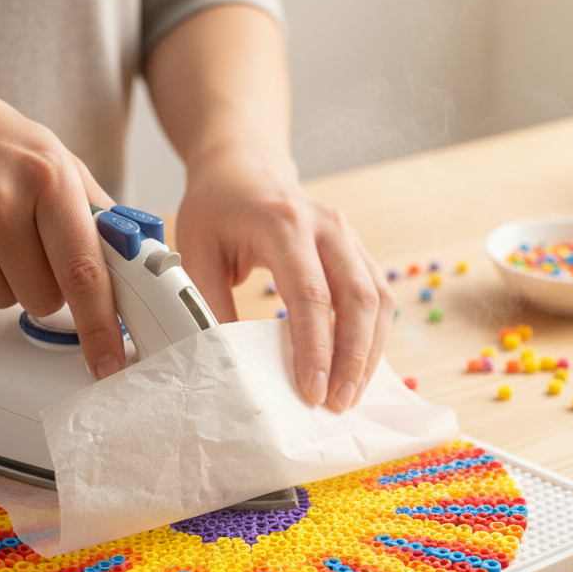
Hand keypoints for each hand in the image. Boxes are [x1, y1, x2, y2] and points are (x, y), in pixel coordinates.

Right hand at [0, 68, 125, 379]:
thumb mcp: (56, 158)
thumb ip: (97, 213)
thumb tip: (135, 263)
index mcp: (48, 177)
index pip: (83, 270)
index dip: (100, 324)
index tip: (109, 361)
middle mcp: (0, 199)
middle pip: (43, 299)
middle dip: (45, 286)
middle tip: (28, 243)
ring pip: (2, 300)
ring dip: (4, 279)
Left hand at [175, 147, 394, 410]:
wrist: (244, 167)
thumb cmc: (217, 208)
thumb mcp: (195, 250)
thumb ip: (206, 303)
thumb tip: (222, 362)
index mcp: (284, 223)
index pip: (311, 294)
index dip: (315, 347)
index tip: (312, 391)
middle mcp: (327, 226)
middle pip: (358, 299)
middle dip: (353, 358)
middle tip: (339, 404)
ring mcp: (349, 236)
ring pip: (378, 299)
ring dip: (369, 352)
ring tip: (351, 395)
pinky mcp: (357, 250)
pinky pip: (378, 296)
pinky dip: (372, 336)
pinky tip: (357, 368)